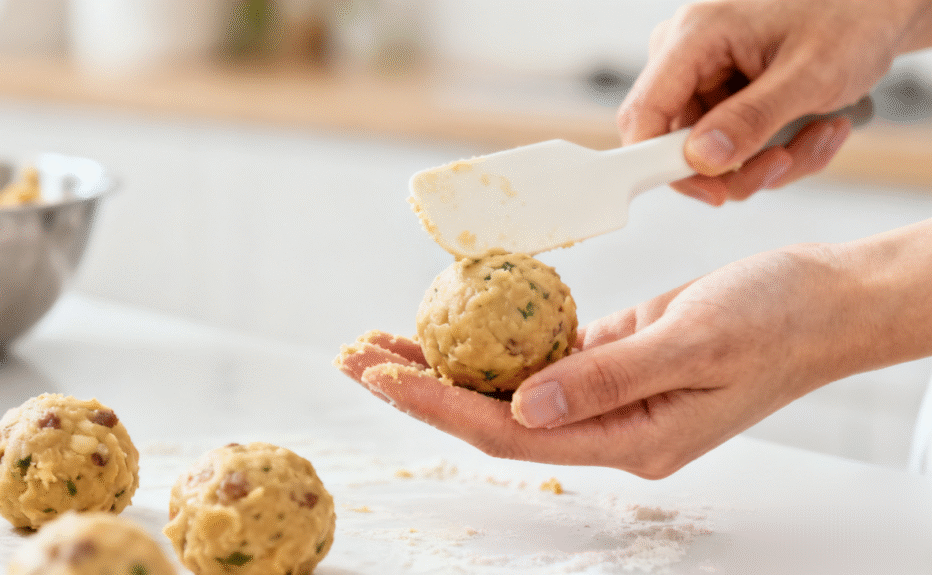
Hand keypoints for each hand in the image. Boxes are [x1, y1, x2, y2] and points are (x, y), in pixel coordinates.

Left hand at [336, 232, 931, 477]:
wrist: (822, 300)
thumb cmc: (777, 322)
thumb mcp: (694, 344)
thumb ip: (607, 378)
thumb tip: (522, 403)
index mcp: (629, 440)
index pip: (510, 432)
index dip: (439, 405)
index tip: (383, 377)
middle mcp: (609, 425)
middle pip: (492, 414)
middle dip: (420, 386)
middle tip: (355, 357)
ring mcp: (607, 394)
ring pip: (507, 385)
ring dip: (445, 361)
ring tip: (381, 342)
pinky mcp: (610, 359)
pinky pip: (537, 354)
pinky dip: (492, 338)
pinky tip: (454, 321)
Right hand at [618, 0, 931, 204]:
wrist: (879, 8)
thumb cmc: (851, 17)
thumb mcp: (811, 73)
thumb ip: (752, 117)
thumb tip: (700, 160)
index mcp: (694, 37)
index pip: (644, 114)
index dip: (660, 163)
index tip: (709, 192)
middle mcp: (687, 59)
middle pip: (678, 146)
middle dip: (740, 167)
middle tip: (787, 161)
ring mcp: (704, 81)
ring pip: (711, 157)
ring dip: (770, 162)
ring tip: (819, 133)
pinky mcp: (723, 99)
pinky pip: (734, 150)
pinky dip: (778, 151)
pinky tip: (814, 128)